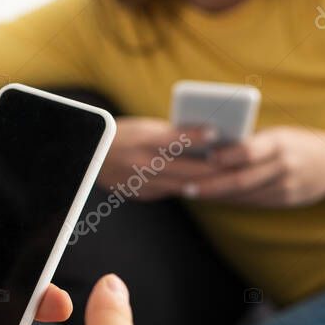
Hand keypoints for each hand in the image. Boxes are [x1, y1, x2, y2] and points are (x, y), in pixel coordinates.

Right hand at [99, 117, 220, 199]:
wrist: (90, 158)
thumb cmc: (123, 136)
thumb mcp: (144, 129)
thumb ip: (171, 135)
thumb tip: (203, 139)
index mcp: (142, 142)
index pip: (175, 138)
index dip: (197, 136)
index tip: (217, 131)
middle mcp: (142, 164)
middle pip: (185, 168)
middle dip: (211, 168)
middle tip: (234, 164)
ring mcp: (142, 183)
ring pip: (181, 185)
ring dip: (204, 182)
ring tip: (224, 178)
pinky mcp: (142, 194)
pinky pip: (170, 191)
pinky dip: (186, 187)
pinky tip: (202, 185)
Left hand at [191, 126, 324, 206]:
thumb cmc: (296, 142)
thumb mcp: (278, 134)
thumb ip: (250, 141)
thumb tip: (211, 146)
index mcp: (279, 143)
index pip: (249, 151)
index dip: (226, 156)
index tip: (204, 158)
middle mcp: (283, 166)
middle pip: (241, 179)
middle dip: (211, 185)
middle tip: (187, 187)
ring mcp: (286, 186)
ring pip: (245, 195)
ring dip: (217, 195)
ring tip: (192, 193)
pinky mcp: (285, 201)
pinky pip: (253, 202)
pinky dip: (231, 200)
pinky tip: (214, 198)